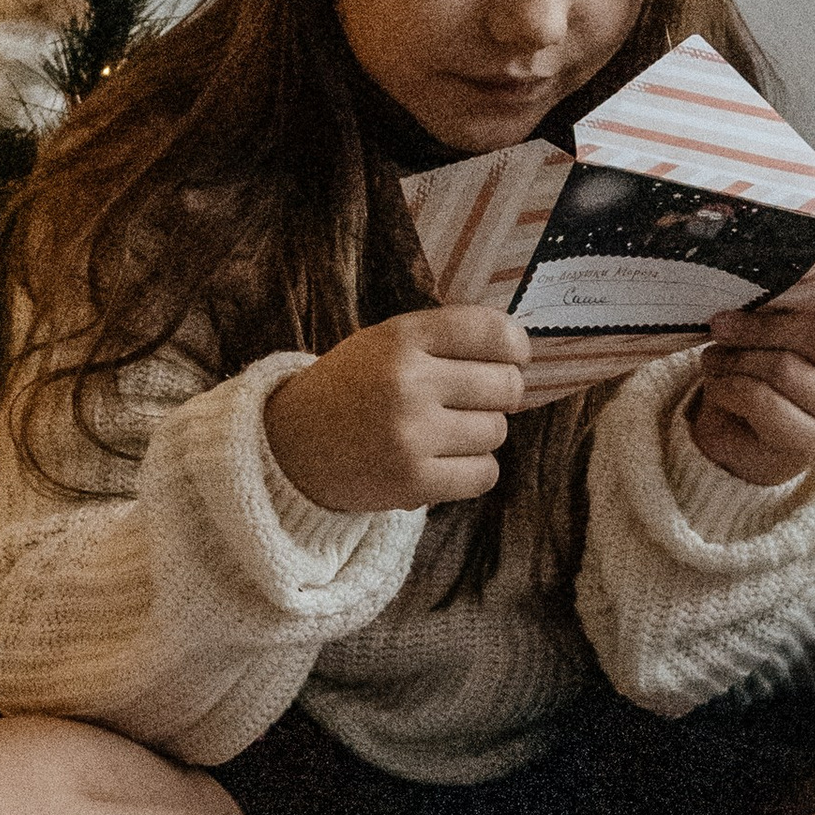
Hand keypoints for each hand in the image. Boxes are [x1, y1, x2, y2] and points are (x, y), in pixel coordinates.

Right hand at [265, 305, 530, 513]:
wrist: (291, 447)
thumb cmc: (353, 389)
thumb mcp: (386, 343)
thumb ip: (446, 340)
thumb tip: (523, 354)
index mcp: (401, 338)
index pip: (492, 332)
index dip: (516, 346)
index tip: (513, 358)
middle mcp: (407, 382)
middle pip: (506, 385)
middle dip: (500, 394)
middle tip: (472, 400)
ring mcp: (410, 435)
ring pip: (497, 432)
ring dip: (479, 434)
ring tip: (442, 433)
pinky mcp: (413, 483)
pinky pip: (485, 473)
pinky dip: (472, 470)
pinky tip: (442, 462)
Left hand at [686, 238, 814, 489]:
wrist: (743, 433)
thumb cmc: (767, 362)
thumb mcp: (782, 322)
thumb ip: (794, 294)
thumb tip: (770, 263)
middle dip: (760, 325)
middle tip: (721, 322)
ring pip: (785, 369)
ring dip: (735, 358)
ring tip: (716, 356)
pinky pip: (764, 401)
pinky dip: (728, 386)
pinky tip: (718, 383)